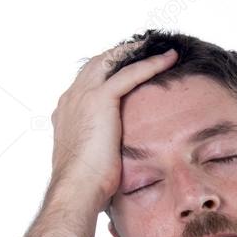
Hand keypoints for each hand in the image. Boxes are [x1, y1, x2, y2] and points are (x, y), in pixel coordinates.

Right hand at [49, 40, 178, 210]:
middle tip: (144, 47)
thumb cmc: (86, 186)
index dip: (108, 72)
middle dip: (121, 54)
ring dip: (136, 51)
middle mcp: (71, 99)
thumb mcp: (92, 161)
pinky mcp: (100, 99)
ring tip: (158, 46)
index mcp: (67, 113)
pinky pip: (130, 73)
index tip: (127, 68)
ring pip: (112, 61)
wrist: (77, 189)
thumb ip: (101, 150)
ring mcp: (83, 96)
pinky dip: (151, 63)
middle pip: (98, 64)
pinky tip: (169, 58)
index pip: (88, 82)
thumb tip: (116, 162)